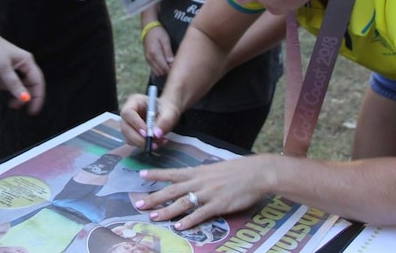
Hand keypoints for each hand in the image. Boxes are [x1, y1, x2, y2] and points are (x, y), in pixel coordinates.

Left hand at [0, 26, 44, 114]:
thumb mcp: (3, 69)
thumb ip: (14, 85)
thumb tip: (25, 99)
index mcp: (27, 62)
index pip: (37, 82)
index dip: (37, 97)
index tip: (32, 111)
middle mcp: (21, 65)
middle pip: (26, 85)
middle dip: (17, 94)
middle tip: (11, 105)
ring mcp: (11, 67)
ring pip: (13, 85)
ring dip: (3, 87)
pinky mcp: (1, 69)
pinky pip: (3, 82)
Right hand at [119, 92, 180, 148]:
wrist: (167, 114)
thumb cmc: (166, 109)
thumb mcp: (170, 112)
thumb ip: (165, 121)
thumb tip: (156, 134)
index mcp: (134, 102)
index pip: (128, 113)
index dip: (135, 124)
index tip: (147, 133)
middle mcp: (128, 114)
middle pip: (125, 128)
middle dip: (138, 138)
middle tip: (153, 143)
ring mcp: (129, 125)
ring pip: (128, 138)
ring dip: (143, 143)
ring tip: (160, 141)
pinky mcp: (132, 134)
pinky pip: (134, 143)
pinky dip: (145, 145)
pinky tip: (157, 143)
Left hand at [135, 156, 270, 229]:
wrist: (256, 173)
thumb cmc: (238, 170)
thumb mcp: (215, 169)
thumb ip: (202, 176)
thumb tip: (191, 180)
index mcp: (199, 171)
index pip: (173, 173)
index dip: (156, 175)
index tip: (141, 175)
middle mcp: (200, 181)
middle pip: (172, 190)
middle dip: (154, 197)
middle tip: (139, 204)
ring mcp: (208, 193)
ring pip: (182, 203)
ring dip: (167, 211)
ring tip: (154, 217)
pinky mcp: (219, 205)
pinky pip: (200, 214)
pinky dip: (189, 221)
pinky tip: (180, 226)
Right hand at [142, 25, 173, 75]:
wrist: (148, 28)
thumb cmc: (159, 33)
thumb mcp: (165, 40)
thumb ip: (168, 51)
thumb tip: (171, 62)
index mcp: (155, 54)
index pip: (164, 68)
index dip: (172, 69)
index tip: (178, 66)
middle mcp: (150, 58)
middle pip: (161, 72)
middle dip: (169, 71)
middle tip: (176, 65)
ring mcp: (148, 60)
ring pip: (157, 72)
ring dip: (164, 71)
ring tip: (171, 64)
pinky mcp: (148, 60)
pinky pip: (154, 69)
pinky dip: (160, 69)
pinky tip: (165, 63)